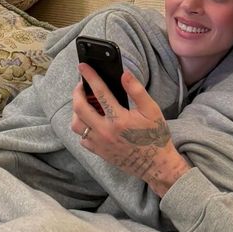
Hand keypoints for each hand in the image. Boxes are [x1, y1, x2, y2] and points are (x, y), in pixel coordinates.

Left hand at [70, 64, 191, 196]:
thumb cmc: (155, 137)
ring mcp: (100, 143)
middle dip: (77, 93)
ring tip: (85, 104)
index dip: (90, 77)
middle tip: (81, 86)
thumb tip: (124, 74)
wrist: (156, 165)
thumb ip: (137, 91)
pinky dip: (84, 129)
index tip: (82, 66)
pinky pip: (83, 139)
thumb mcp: (152, 110)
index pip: (99, 92)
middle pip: (79, 108)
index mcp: (119, 119)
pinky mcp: (99, 152)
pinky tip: (92, 123)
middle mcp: (105, 132)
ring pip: (77, 125)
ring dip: (77, 112)